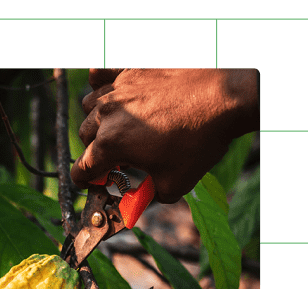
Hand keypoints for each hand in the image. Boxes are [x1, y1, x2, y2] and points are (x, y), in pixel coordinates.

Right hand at [71, 68, 259, 204]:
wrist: (226, 96)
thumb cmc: (201, 140)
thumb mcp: (175, 184)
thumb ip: (147, 197)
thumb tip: (137, 202)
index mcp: (112, 144)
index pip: (82, 168)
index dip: (85, 180)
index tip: (91, 183)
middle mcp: (108, 114)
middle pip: (84, 136)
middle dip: (96, 151)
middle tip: (116, 159)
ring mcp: (118, 87)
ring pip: (90, 105)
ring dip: (98, 119)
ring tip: (119, 126)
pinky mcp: (131, 68)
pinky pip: (100, 71)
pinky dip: (101, 82)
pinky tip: (115, 91)